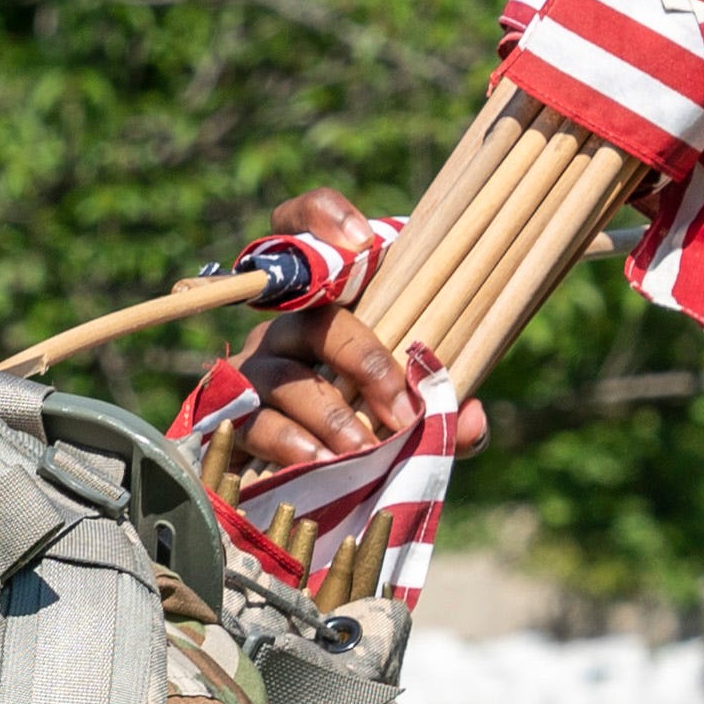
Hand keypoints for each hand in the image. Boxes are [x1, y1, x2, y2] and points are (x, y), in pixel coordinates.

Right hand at [216, 189, 496, 471]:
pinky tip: (318, 463)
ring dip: (329, 414)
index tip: (364, 241)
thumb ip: (445, 414)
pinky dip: (285, 441)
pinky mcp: (231, 419)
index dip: (320, 215)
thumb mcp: (413, 418)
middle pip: (315, 320)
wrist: (313, 488)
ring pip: (281, 377)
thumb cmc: (370, 436)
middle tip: (402, 414)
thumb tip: (472, 418)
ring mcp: (254, 372)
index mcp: (331, 308)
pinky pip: (248, 421)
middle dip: (364, 362)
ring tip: (365, 452)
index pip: (305, 230)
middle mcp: (287, 330)